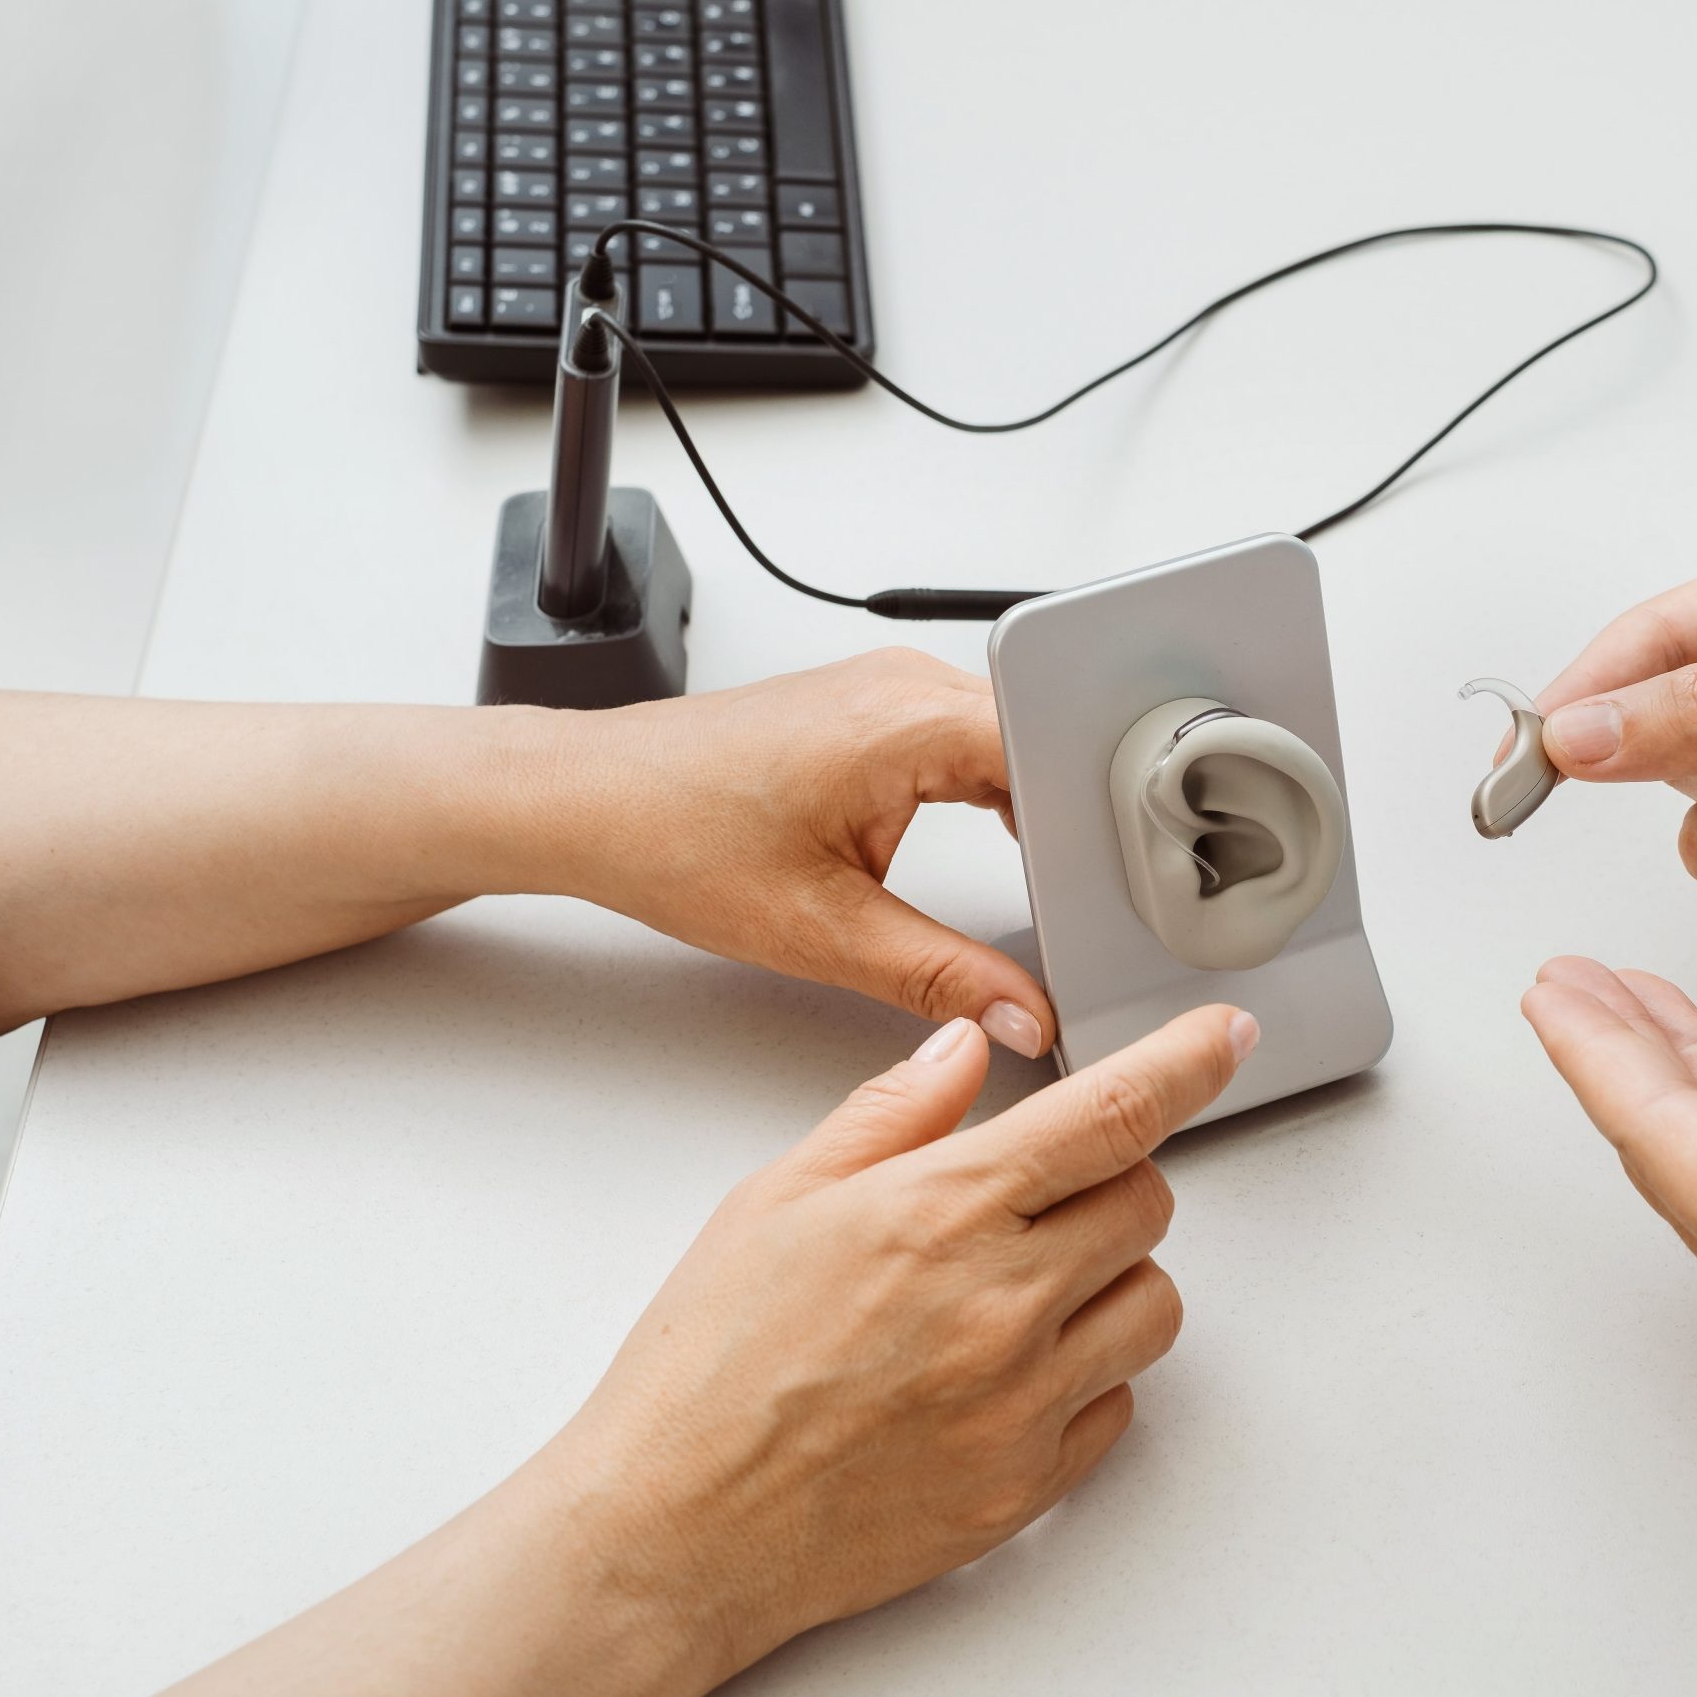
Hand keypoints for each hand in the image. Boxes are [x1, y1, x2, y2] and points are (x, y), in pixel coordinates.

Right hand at [158, 1003, 1255, 1696]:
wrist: (673, 1529)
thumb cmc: (706, 1370)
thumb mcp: (776, 1199)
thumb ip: (892, 1114)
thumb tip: (963, 1049)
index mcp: (944, 1210)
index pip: (1114, 1113)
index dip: (1189, 1061)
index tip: (1226, 1037)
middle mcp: (1003, 1302)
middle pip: (1147, 1204)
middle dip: (1108, 1184)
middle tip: (1032, 1201)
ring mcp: (1026, 1399)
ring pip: (1153, 1306)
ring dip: (1110, 1281)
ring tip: (1017, 1293)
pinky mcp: (1029, 1483)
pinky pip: (1119, 1405)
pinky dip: (1085, 1377)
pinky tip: (1004, 1372)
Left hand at [555, 649, 1055, 1053]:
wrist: (589, 802)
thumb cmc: (674, 835)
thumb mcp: (825, 932)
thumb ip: (942, 977)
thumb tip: (1018, 1011)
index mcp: (910, 721)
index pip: (1054, 751)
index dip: (1094, 820)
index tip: (1108, 882)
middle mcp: (905, 685)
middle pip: (1042, 741)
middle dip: (1071, 818)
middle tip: (1082, 892)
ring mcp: (887, 688)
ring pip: (1008, 739)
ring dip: (1031, 802)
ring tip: (1041, 873)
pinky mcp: (869, 708)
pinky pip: (966, 738)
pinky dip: (990, 789)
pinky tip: (992, 839)